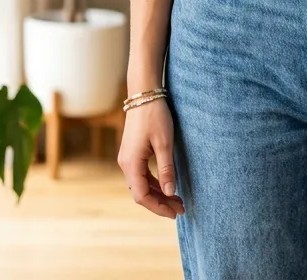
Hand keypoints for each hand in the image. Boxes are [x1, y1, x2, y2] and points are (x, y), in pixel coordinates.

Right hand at [117, 98, 185, 216]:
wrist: (144, 93)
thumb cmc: (155, 115)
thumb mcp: (165, 142)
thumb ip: (167, 169)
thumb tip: (171, 192)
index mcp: (131, 163)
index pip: (142, 196)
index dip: (158, 207)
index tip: (175, 212)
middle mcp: (125, 163)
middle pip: (141, 193)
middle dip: (160, 203)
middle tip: (180, 208)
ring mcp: (127, 158)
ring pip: (141, 185)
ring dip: (158, 193)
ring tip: (177, 199)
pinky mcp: (131, 152)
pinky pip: (141, 175)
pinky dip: (153, 183)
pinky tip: (167, 185)